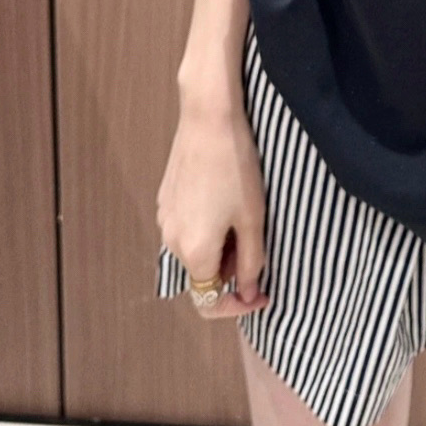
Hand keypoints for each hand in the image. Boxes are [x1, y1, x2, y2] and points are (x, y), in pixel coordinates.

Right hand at [155, 105, 270, 319]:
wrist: (209, 118)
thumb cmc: (236, 168)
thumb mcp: (253, 219)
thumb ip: (250, 263)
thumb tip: (246, 293)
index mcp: (194, 252)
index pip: (208, 301)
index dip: (236, 306)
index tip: (261, 294)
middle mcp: (170, 241)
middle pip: (202, 274)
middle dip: (231, 270)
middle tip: (258, 242)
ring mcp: (164, 218)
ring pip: (195, 250)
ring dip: (220, 247)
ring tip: (245, 216)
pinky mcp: (165, 199)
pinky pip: (187, 228)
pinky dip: (207, 228)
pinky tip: (225, 199)